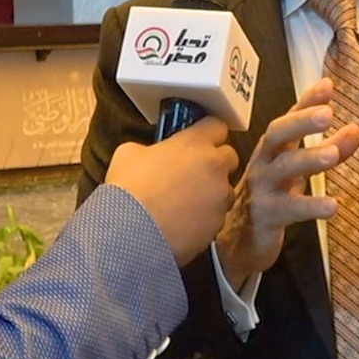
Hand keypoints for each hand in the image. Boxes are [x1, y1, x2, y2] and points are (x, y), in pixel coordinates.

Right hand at [106, 117, 238, 265]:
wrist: (131, 232)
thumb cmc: (129, 188)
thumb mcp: (129, 154)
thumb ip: (151, 149)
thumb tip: (151, 156)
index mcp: (195, 143)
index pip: (217, 126)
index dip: (206, 133)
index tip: (197, 140)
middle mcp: (215, 167)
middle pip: (230, 157)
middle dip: (215, 162)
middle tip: (193, 171)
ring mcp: (219, 198)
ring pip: (226, 190)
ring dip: (213, 193)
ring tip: (188, 202)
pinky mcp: (218, 225)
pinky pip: (217, 216)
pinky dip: (205, 218)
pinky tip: (184, 222)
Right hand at [216, 78, 358, 289]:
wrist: (239, 243)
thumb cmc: (272, 198)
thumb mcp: (300, 171)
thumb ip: (330, 149)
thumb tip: (356, 128)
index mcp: (272, 149)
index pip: (288, 118)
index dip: (306, 102)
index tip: (327, 85)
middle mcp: (264, 163)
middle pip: (277, 135)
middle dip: (301, 123)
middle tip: (327, 114)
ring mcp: (262, 189)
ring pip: (283, 169)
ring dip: (308, 159)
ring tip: (334, 155)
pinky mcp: (266, 217)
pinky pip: (288, 210)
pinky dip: (310, 206)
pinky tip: (331, 206)